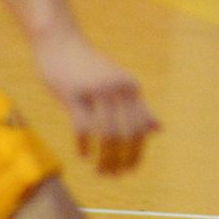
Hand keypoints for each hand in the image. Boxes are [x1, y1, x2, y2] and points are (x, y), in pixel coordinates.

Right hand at [33, 30, 158, 174]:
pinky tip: (84, 156)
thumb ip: (138, 107)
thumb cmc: (89, 67)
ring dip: (104, 158)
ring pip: (106, 134)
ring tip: (100, 171)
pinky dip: (84, 145)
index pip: (140, 128)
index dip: (137, 153)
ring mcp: (96, 91)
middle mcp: (117, 89)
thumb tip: (159, 129)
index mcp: (131, 88)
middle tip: (113, 175)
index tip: (130, 170)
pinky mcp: (73, 94)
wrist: (60, 42)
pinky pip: (82, 127)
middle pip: (125, 135)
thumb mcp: (119, 83)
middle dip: (120, 160)